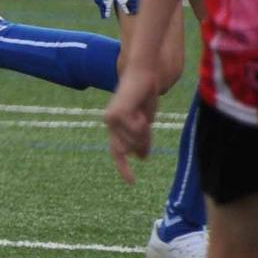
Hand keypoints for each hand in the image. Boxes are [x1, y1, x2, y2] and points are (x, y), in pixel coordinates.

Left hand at [103, 66, 159, 183]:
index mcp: (116, 126)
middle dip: (141, 143)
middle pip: (127, 148)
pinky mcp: (116, 113)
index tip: (131, 183)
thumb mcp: (146, 121)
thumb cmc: (144, 94)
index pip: (117, 151)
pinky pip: (136, 130)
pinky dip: (142, 124)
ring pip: (133, 140)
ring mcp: (111, 118)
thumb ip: (142, 138)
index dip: (123, 167)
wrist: (143, 75)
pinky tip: (140, 111)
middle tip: (147, 130)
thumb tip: (142, 158)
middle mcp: (110, 123)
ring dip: (144, 132)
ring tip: (145, 114)